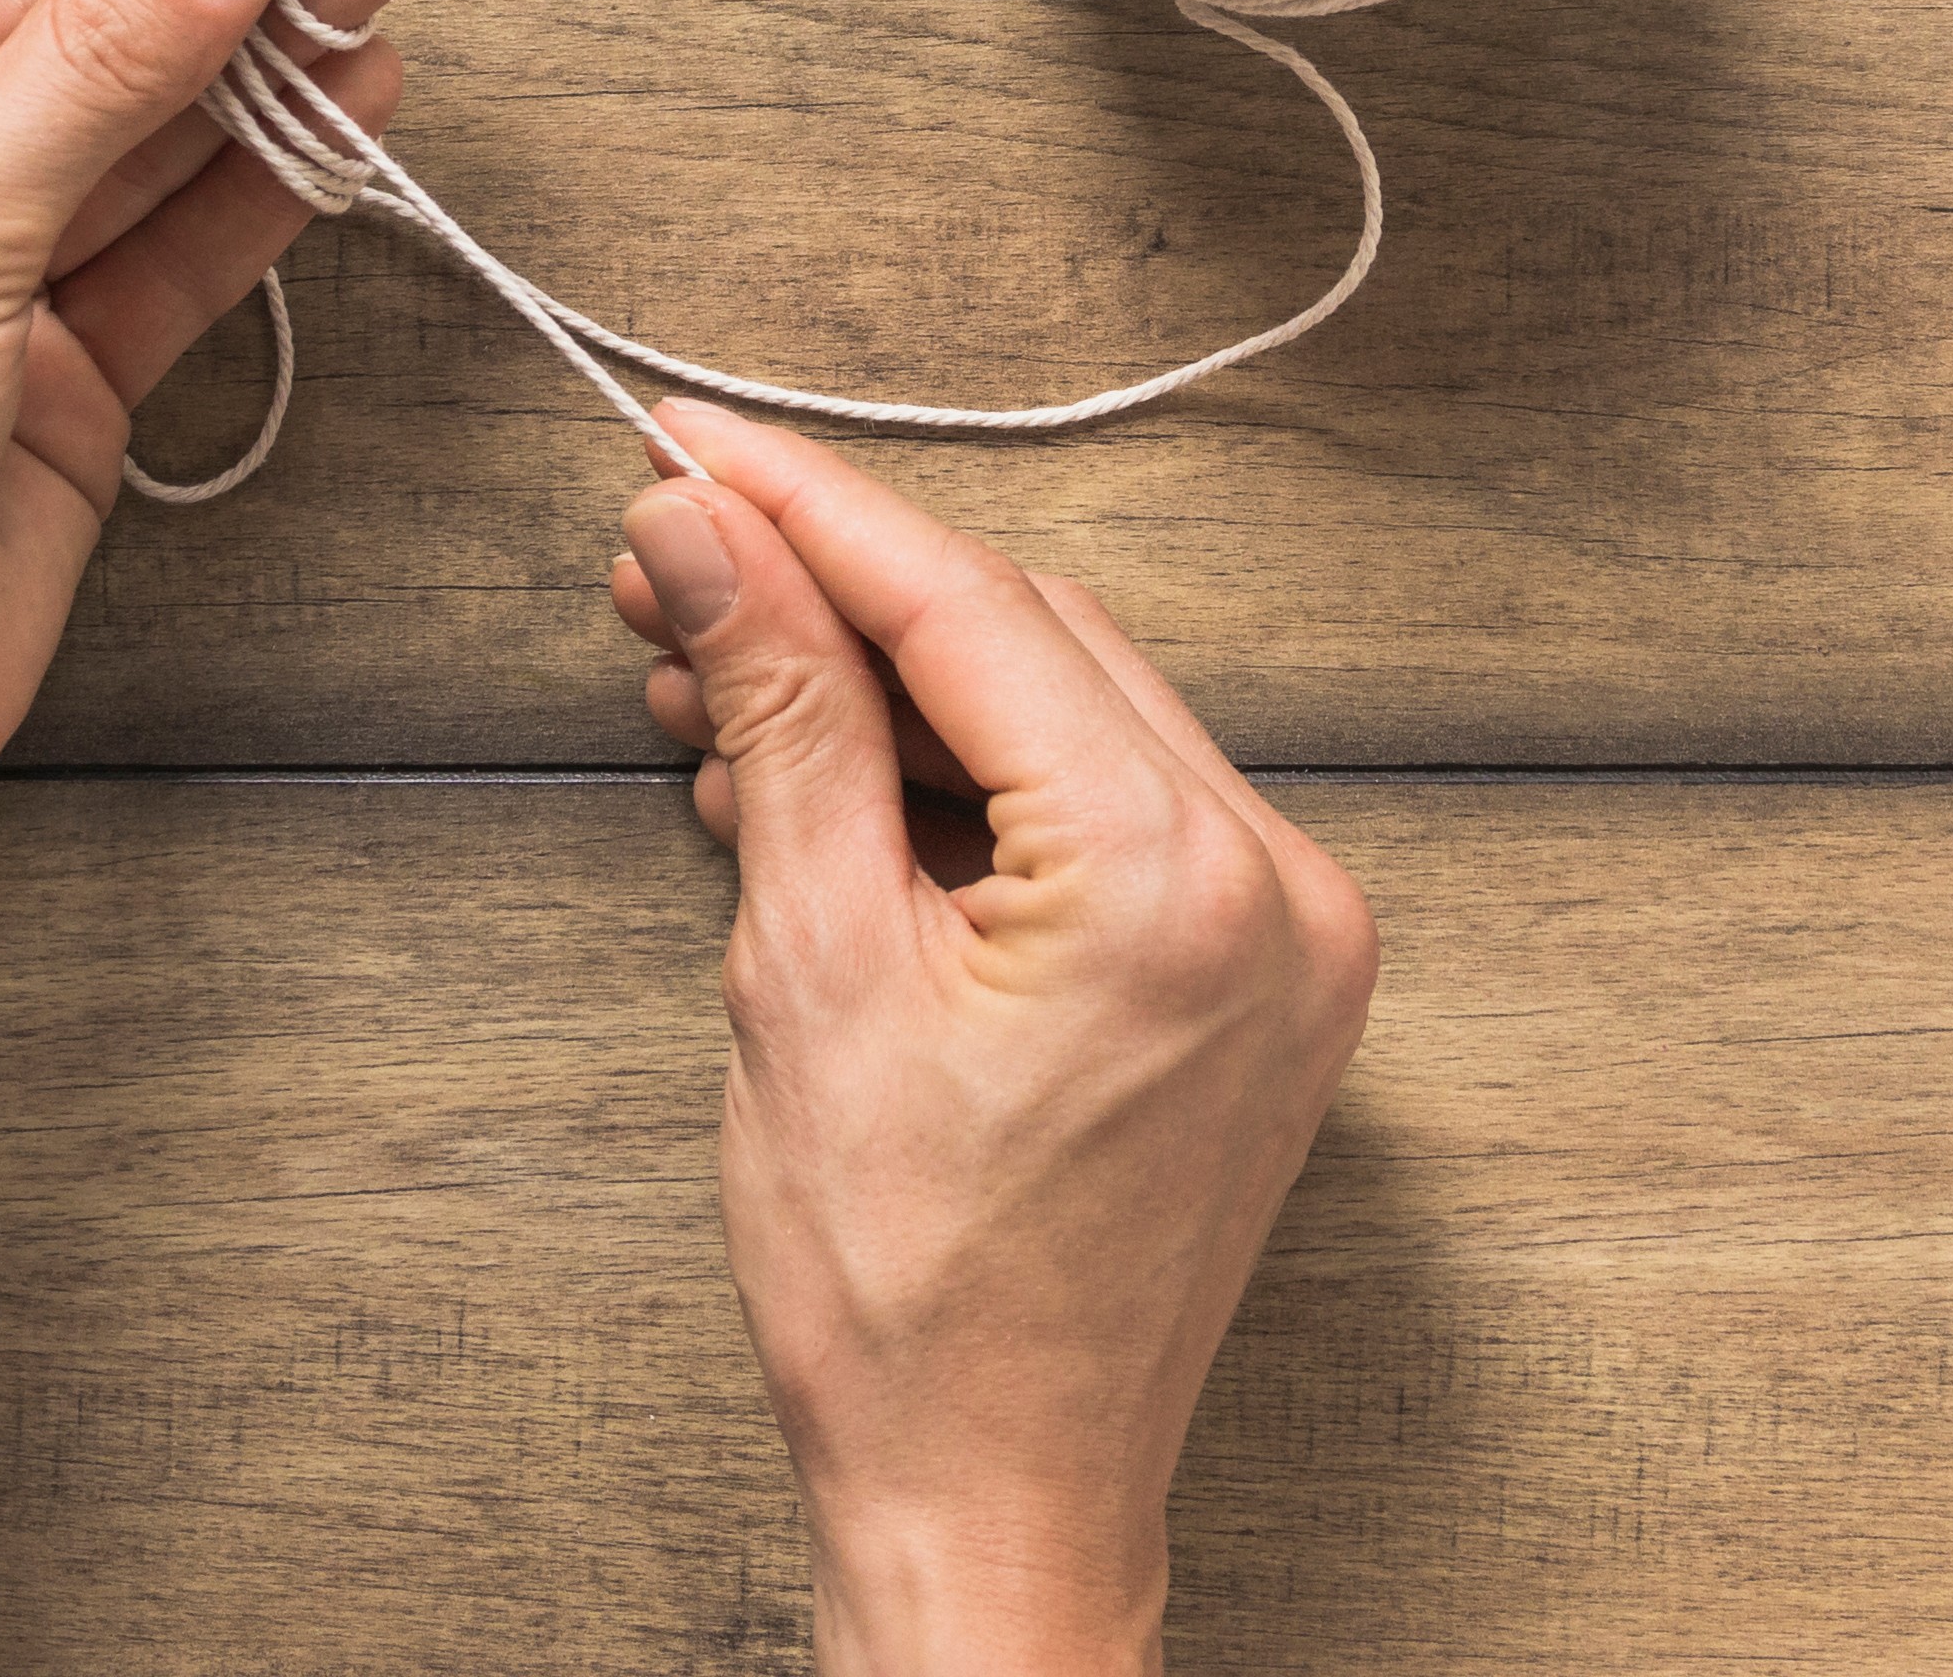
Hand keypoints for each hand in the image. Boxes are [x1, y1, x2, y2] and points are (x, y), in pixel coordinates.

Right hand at [609, 403, 1378, 1676]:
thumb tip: (713, 537)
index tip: (686, 447)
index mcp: (1183, 880)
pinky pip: (1102, 810)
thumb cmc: (906, 1304)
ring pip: (1060, 712)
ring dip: (887, 689)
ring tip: (711, 691)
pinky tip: (817, 784)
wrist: (994, 1505)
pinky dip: (960, 783)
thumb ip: (779, 715)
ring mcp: (1284, 936)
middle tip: (667, 568)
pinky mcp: (1256, 981)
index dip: (807, 509)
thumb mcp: (807, 972)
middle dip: (836, 595)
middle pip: (1027, 640)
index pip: (971, 609)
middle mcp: (1275, 885)